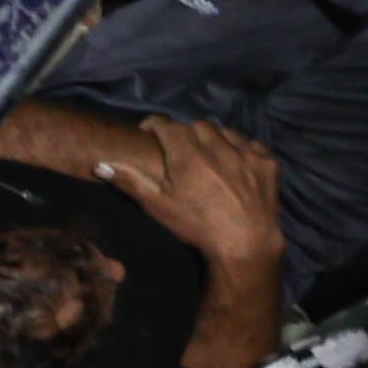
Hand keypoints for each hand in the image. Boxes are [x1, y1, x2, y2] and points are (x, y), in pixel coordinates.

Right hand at [105, 119, 284, 272]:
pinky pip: (250, 143)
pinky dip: (239, 147)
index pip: (167, 125)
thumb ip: (131, 181)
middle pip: (197, 125)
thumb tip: (101, 164)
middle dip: (185, 132)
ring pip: (224, 131)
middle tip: (179, 149)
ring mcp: (245, 152)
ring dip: (213, 138)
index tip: (148, 131)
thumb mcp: (158, 206)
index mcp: (187, 155)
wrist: (244, 243)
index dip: (154, 125)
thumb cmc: (196, 226)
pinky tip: (235, 162)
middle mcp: (217, 147)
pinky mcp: (266, 160)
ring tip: (209, 154)